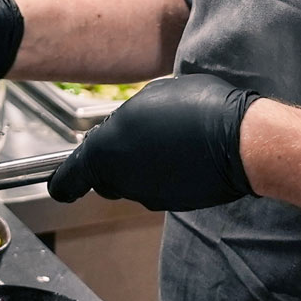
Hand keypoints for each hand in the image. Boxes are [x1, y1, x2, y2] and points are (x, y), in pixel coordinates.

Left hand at [46, 73, 258, 211]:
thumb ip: (126, 118)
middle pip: (103, 179)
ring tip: (168, 138)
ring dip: (142, 166)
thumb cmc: (196, 109)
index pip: (67, 181)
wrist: (240, 140)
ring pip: (133, 183)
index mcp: (105, 153)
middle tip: (133, 137)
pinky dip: (166, 175)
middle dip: (110, 164)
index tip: (60, 182)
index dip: (62, 181)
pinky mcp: (175, 204)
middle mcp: (122, 181)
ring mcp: (149, 196)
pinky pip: (159, 188)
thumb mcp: (151, 96)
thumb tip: (125, 127)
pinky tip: (185, 153)